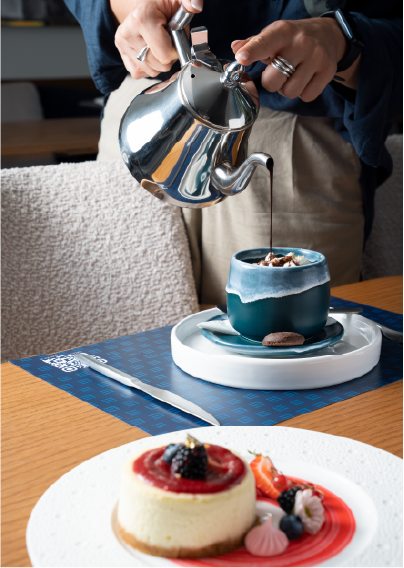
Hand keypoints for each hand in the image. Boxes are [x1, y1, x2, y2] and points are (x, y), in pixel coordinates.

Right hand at [114, 0, 202, 79]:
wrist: (148, 3)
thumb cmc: (163, 3)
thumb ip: (189, 0)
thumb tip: (195, 6)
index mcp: (142, 19)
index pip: (164, 55)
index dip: (175, 51)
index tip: (175, 37)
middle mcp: (128, 32)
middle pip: (158, 66)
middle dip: (168, 57)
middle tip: (167, 40)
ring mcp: (123, 44)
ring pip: (149, 71)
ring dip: (159, 63)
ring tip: (158, 44)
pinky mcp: (121, 52)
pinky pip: (138, 73)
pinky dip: (148, 67)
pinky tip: (151, 52)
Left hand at [231, 18, 347, 100]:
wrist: (328, 35)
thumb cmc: (292, 39)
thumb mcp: (273, 35)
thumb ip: (253, 44)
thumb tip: (236, 49)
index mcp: (281, 32)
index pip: (264, 43)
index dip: (252, 52)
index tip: (242, 58)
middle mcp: (300, 43)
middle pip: (274, 80)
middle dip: (271, 83)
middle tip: (277, 74)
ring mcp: (316, 57)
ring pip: (290, 92)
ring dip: (287, 89)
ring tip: (292, 76)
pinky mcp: (327, 71)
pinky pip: (306, 96)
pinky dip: (303, 92)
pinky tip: (305, 79)